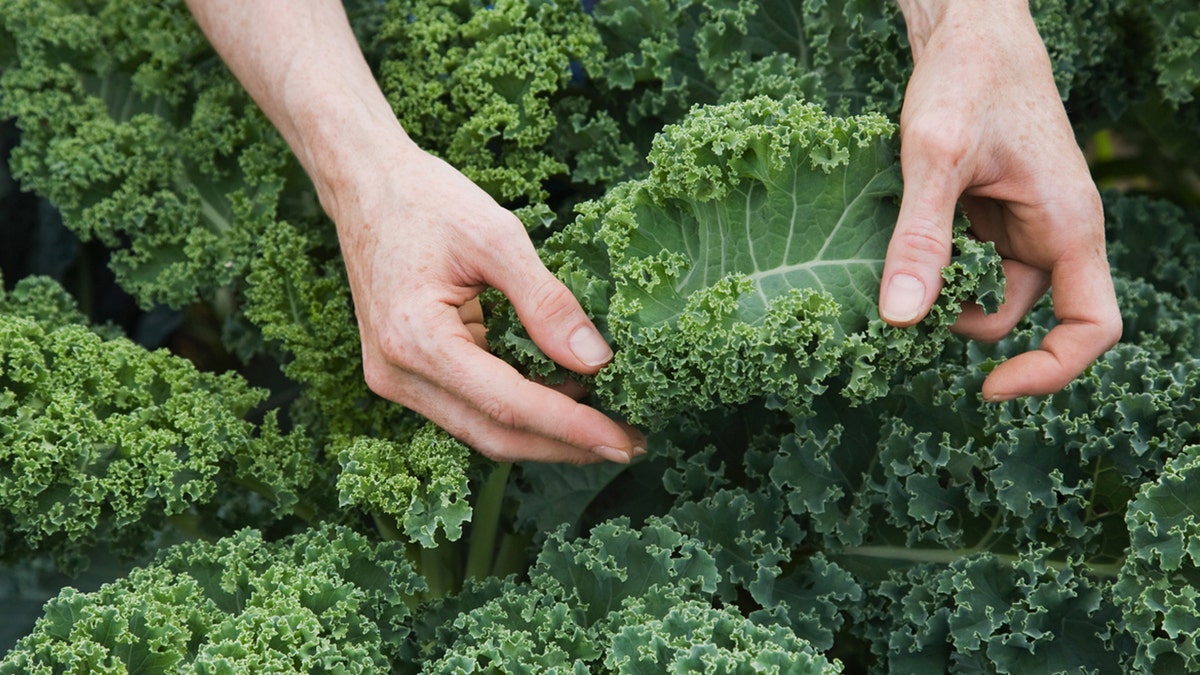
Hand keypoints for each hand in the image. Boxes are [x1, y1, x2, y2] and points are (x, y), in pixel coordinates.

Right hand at [329, 133, 644, 462]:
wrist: (364, 186)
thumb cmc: (425, 200)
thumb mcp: (497, 236)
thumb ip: (547, 302)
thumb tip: (596, 361)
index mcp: (415, 340)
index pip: (508, 405)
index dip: (573, 428)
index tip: (626, 441)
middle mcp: (398, 375)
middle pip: (496, 435)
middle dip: (566, 445)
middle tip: (629, 444)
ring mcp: (396, 380)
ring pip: (483, 430)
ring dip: (545, 435)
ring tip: (606, 425)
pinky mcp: (405, 375)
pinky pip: (470, 409)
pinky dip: (519, 411)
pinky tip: (563, 397)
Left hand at [882, 0, 1121, 400]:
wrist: (968, 29)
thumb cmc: (967, 78)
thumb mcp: (934, 157)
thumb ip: (920, 238)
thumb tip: (900, 320)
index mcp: (1069, 226)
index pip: (1093, 327)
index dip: (1050, 370)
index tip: (989, 386)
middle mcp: (1057, 231)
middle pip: (1031, 317)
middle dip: (974, 329)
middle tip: (910, 315)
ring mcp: (1027, 222)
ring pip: (995, 292)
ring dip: (949, 298)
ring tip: (896, 277)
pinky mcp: (996, 212)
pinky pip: (974, 262)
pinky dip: (940, 269)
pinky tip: (902, 252)